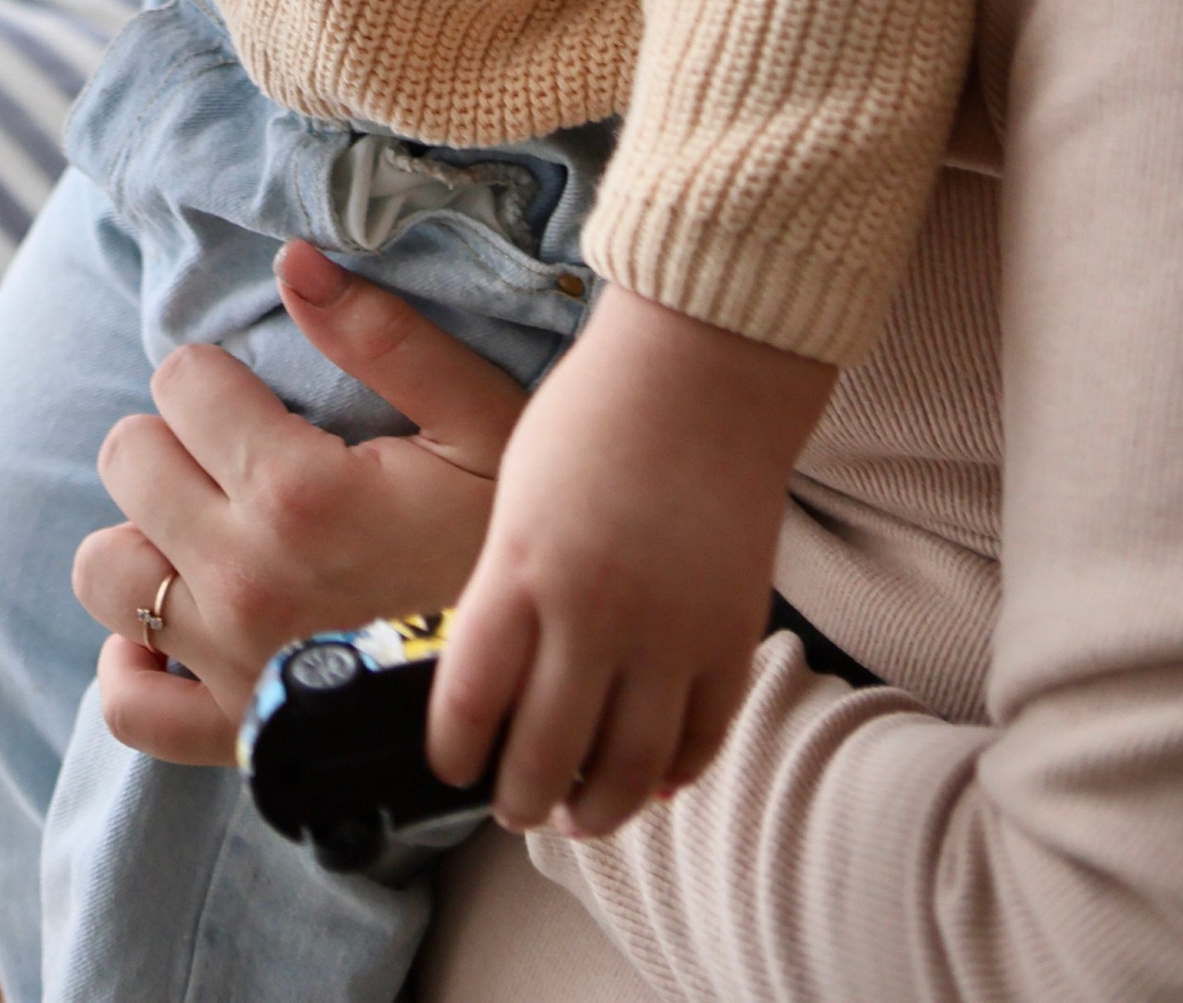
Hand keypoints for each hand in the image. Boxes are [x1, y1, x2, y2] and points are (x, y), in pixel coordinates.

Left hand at [71, 239, 523, 765]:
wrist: (537, 694)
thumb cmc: (506, 545)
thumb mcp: (478, 421)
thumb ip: (383, 335)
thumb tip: (291, 260)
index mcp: (297, 492)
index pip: (181, 381)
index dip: (219, 377)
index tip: (263, 401)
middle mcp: (241, 577)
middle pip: (128, 459)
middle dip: (174, 439)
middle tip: (238, 458)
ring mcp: (227, 662)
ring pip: (104, 570)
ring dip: (144, 536)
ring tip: (207, 529)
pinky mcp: (228, 733)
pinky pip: (127, 705)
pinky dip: (134, 662)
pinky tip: (176, 628)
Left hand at [429, 289, 834, 838]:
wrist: (705, 368)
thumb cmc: (595, 415)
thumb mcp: (516, 492)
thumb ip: (504, 588)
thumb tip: (493, 682)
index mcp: (521, 567)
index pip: (470, 702)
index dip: (455, 754)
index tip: (451, 768)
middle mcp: (592, 611)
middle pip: (544, 756)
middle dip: (519, 798)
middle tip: (512, 805)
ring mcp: (670, 631)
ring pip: (627, 771)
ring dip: (595, 810)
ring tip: (576, 814)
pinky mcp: (732, 635)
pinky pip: (702, 739)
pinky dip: (673, 774)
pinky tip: (650, 779)